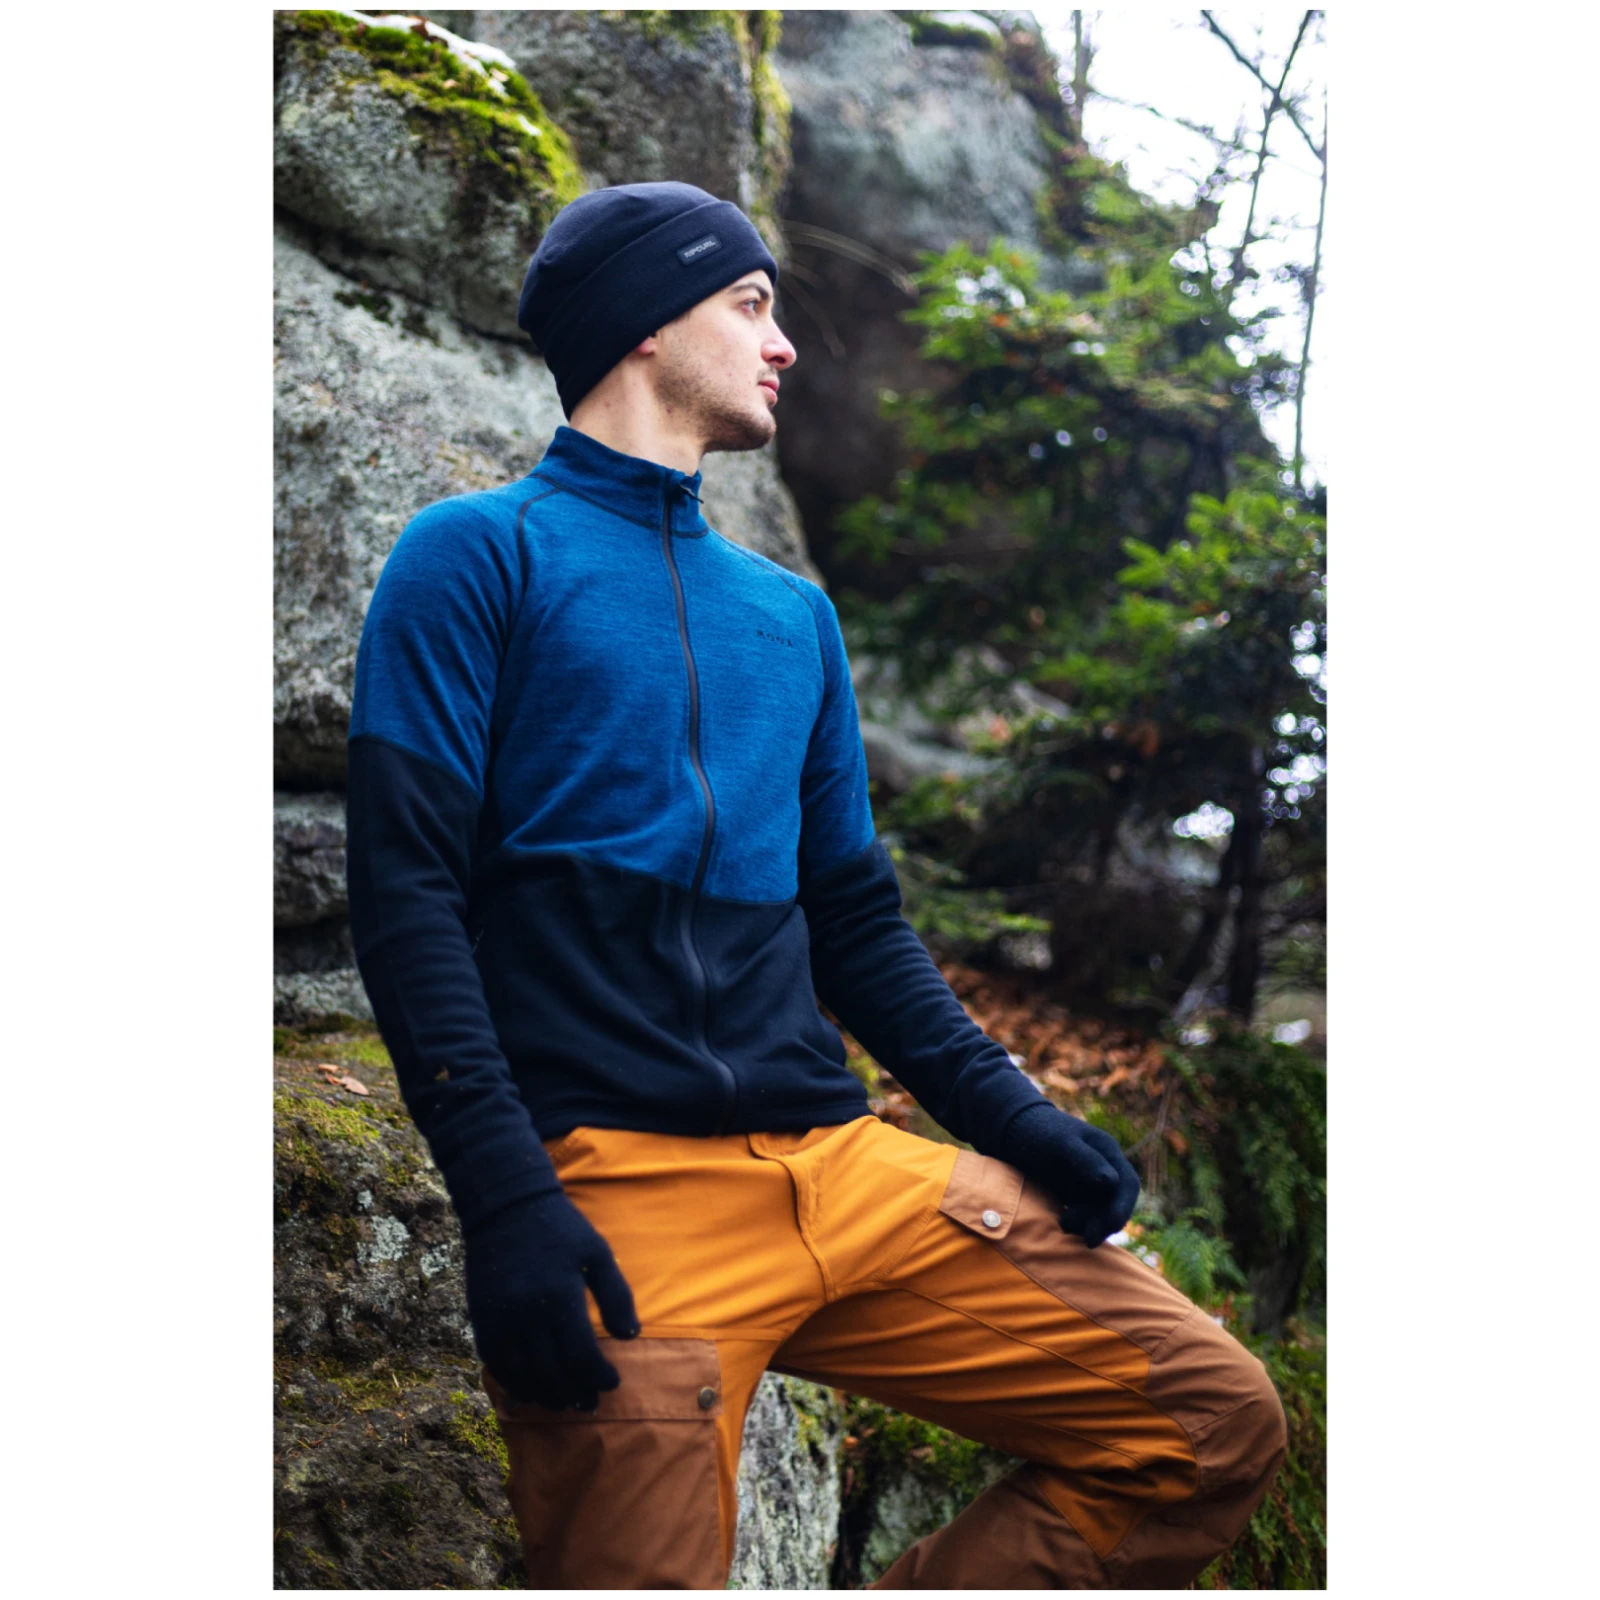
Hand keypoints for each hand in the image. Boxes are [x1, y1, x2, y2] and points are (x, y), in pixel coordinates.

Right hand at [463, 1190, 639, 1410]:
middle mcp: (526, 1315)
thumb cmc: (560, 1230)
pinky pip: (497, 1366)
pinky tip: (533, 1391)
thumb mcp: (597, 1253)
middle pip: (552, 1374)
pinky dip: (516, 1385)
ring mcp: (500, 1321)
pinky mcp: (482, 1322)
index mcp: (559, 1297)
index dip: (599, 1377)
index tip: (613, 1382)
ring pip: (523, 1376)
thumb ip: (616, 1295)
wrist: (506, 1209)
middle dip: (575, 1394)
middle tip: (592, 1403)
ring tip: (566, 1402)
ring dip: (546, 1396)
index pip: (581, 1356)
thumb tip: (630, 1337)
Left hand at [996, 1102, 1140, 1247]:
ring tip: (1063, 1224)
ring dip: (1089, 1224)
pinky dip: (1078, 1223)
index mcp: (1107, 1152)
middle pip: (1115, 1203)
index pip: (1127, 1184)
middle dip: (1105, 1223)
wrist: (1012, 1130)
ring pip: (1099, 1212)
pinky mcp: (1074, 1194)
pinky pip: (1083, 1214)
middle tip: (1088, 1240)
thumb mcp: (1061, 1142)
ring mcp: (1089, 1183)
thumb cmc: (1038, 1130)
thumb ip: (1085, 1160)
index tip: (1112, 1225)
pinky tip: (1062, 1226)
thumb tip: (1111, 1182)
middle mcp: (1104, 1169)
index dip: (1122, 1207)